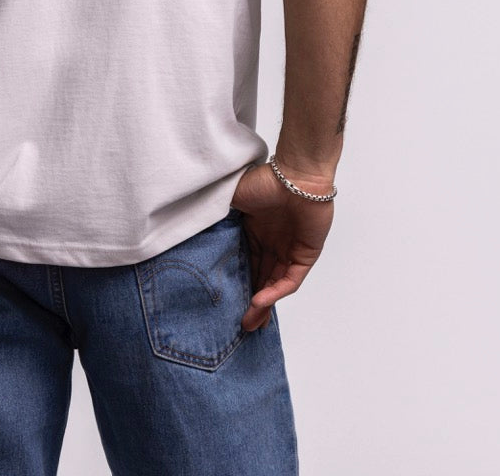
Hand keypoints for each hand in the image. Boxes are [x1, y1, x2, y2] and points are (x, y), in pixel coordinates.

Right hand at [230, 158, 335, 331]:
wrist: (295, 174)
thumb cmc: (264, 181)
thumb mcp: (232, 200)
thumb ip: (218, 219)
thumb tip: (193, 230)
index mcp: (255, 232)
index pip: (246, 265)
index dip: (238, 284)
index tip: (226, 303)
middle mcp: (273, 243)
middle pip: (261, 280)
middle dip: (251, 303)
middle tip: (240, 325)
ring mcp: (290, 250)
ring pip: (275, 285)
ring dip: (264, 304)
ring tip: (250, 323)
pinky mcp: (306, 255)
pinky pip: (291, 280)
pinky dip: (276, 291)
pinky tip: (260, 302)